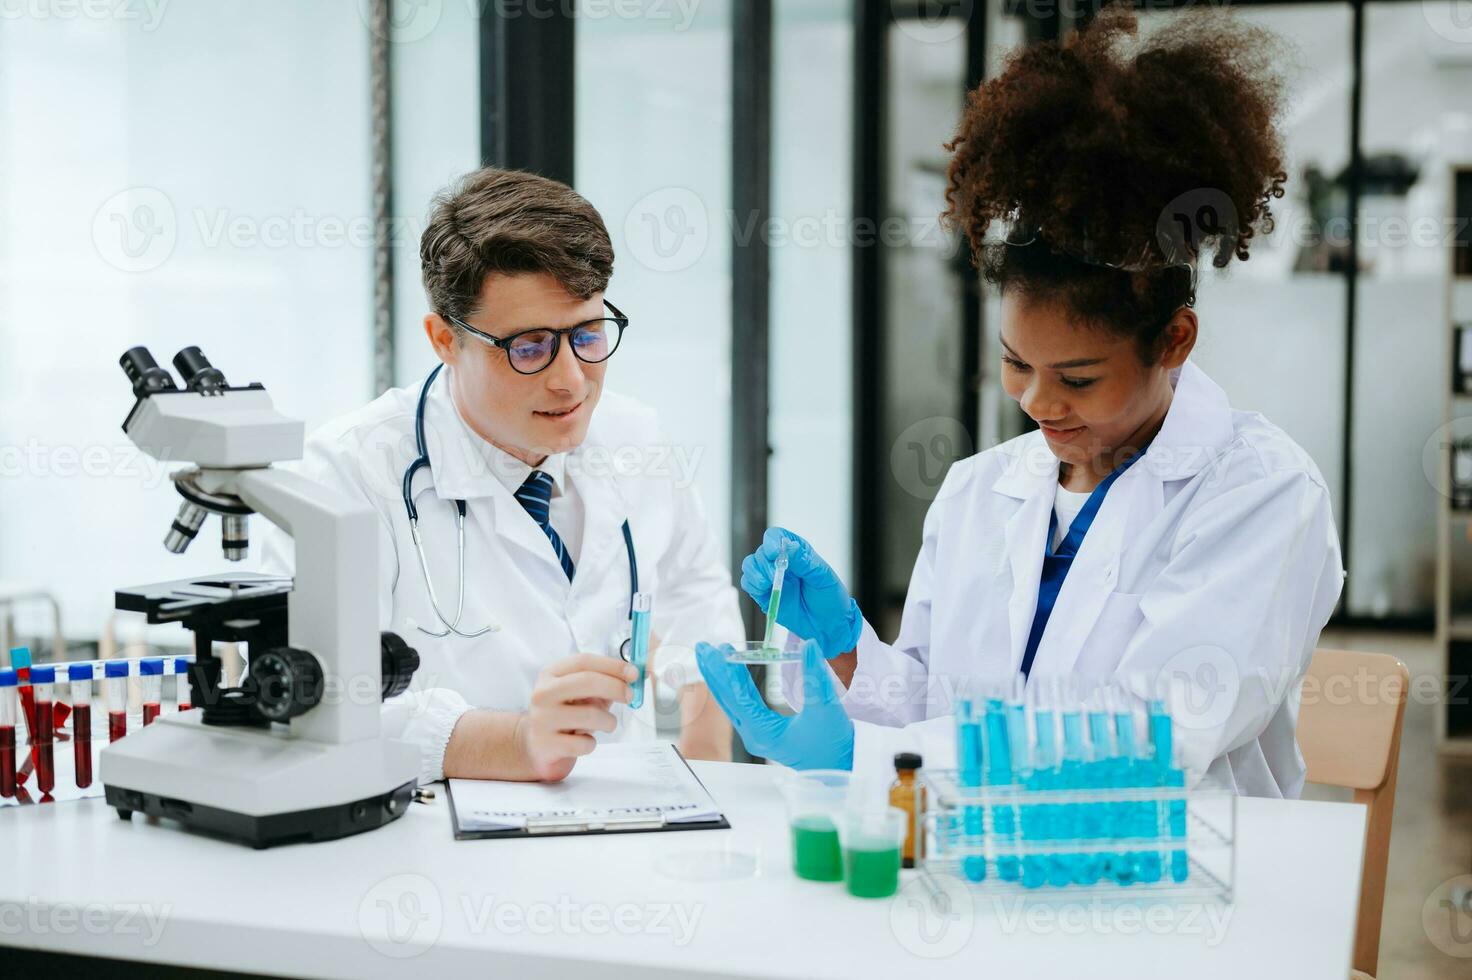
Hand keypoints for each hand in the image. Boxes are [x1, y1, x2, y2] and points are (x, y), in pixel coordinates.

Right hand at [515, 654, 635, 781]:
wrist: (536, 745)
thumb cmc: (567, 714)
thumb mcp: (581, 693)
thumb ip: (605, 682)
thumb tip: (637, 674)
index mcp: (551, 674)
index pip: (584, 661)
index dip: (612, 665)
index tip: (634, 673)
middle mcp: (543, 693)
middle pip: (587, 681)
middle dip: (616, 687)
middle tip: (630, 696)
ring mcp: (542, 719)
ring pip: (590, 714)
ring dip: (609, 721)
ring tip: (606, 724)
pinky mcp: (546, 744)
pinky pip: (584, 743)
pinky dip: (592, 743)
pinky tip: (584, 741)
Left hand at [695, 639, 852, 769]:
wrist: (839, 771)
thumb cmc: (832, 747)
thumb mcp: (826, 708)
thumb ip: (815, 675)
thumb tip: (810, 645)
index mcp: (764, 732)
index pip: (739, 696)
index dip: (728, 671)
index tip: (719, 650)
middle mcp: (754, 734)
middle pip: (727, 699)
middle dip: (714, 672)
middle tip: (703, 648)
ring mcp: (756, 734)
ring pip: (731, 702)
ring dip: (721, 678)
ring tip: (712, 656)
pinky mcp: (762, 732)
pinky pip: (740, 706)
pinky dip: (733, 688)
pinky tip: (730, 675)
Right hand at [741, 527, 861, 658]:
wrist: (829, 627)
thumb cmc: (831, 599)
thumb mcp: (823, 577)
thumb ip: (804, 561)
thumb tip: (788, 546)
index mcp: (797, 552)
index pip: (777, 537)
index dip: (771, 541)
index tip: (773, 553)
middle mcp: (781, 563)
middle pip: (761, 553)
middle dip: (764, 563)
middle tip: (775, 576)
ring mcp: (771, 579)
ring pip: (750, 566)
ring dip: (755, 573)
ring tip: (768, 584)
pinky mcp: (764, 595)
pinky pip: (748, 584)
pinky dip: (751, 584)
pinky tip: (763, 590)